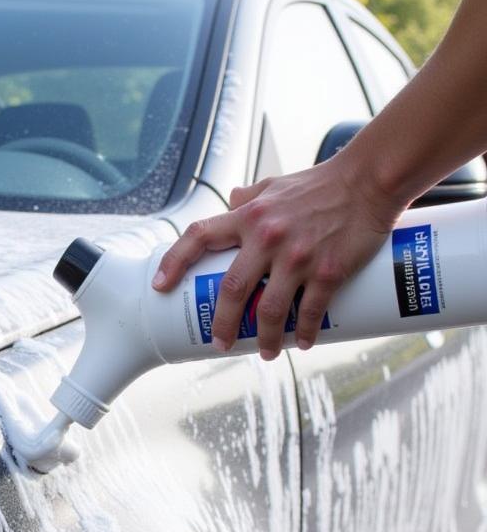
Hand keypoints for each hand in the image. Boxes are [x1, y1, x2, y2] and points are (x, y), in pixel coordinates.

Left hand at [151, 152, 403, 357]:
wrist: (371, 179)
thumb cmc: (320, 183)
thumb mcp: (274, 185)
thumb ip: (248, 197)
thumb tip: (228, 200)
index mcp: (249, 217)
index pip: (199, 237)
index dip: (173, 262)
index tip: (160, 287)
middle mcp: (268, 237)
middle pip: (232, 290)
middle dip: (222, 323)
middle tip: (219, 344)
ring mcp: (298, 257)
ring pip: (270, 310)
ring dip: (265, 338)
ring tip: (265, 352)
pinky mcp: (329, 271)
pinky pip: (311, 311)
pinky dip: (305, 332)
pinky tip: (303, 343)